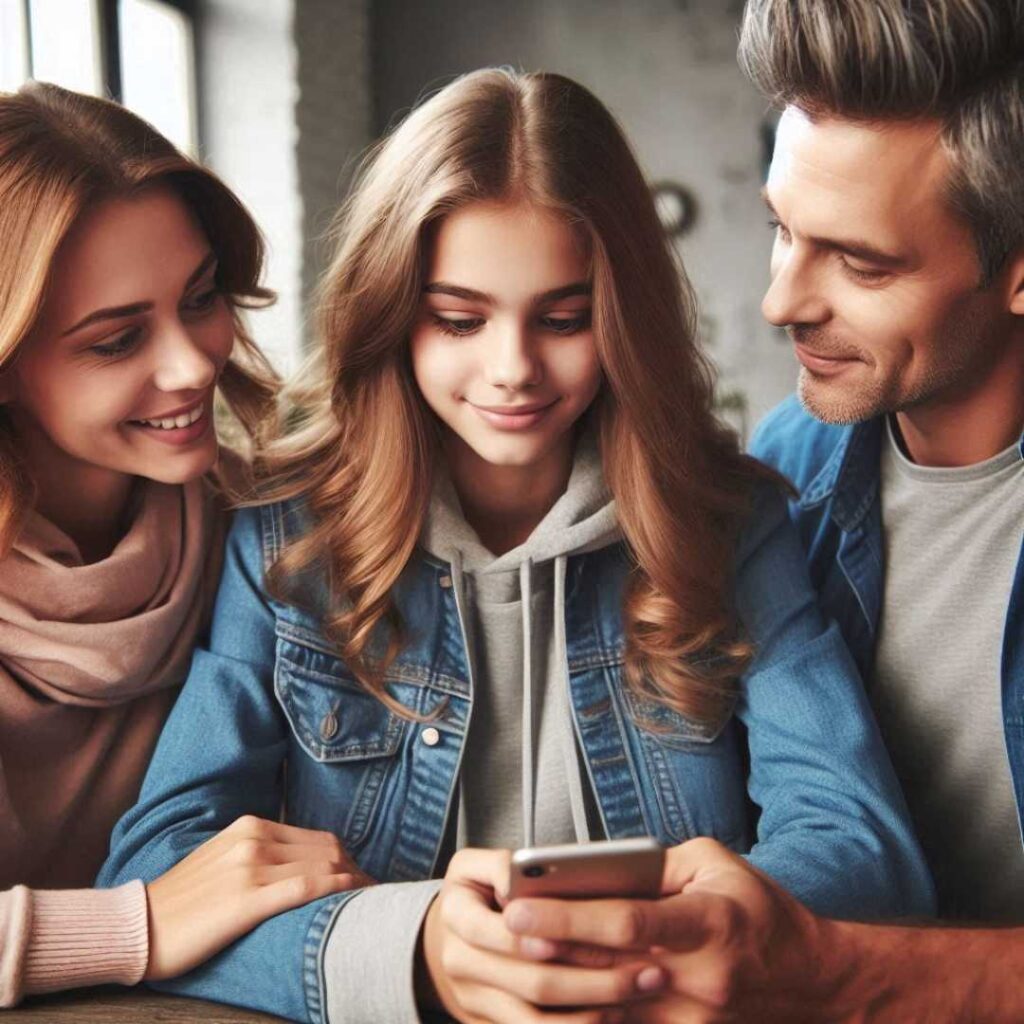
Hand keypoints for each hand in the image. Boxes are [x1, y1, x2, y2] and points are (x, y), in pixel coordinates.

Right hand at [145, 815, 372, 979]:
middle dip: (358, 871)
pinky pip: (306, 887)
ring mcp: (251, 867)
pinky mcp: (247, 900)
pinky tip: (351, 899)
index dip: (348, 859)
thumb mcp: (223, 859)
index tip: (364, 879)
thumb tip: (303, 862)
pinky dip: (336, 890)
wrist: (139, 926)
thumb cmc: (183, 900)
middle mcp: (254, 839)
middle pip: (328, 850)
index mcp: (250, 826)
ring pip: (323, 866)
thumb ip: (261, 852)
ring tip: (372, 901)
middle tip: (376, 893)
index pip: (319, 838)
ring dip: (355, 882)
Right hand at [420, 847, 666, 1023]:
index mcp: (456, 912)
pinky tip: (612, 1016)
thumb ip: (504, 863)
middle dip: (595, 981)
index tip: (604, 933)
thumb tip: (528, 871)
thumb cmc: (478, 892)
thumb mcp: (478, 864)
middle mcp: (459, 961)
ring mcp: (472, 1000)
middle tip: (650, 973)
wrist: (448, 939)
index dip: (555, 933)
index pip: (510, 928)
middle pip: (533, 982)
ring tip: (638, 997)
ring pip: (538, 1019)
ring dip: (593, 1012)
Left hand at [504, 837, 844, 1022]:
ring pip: (609, 1004)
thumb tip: (598, 870)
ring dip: (561, 982)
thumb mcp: (714, 864)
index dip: (568, 917)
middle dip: (549, 948)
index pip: (626, 922)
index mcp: (708, 923)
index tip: (520, 905)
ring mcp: (692, 1019)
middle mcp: (698, 979)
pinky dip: (591, 1007)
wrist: (811, 980)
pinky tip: (560, 991)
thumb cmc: (760, 911)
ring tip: (520, 956)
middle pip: (606, 966)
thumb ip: (656, 866)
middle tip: (501, 929)